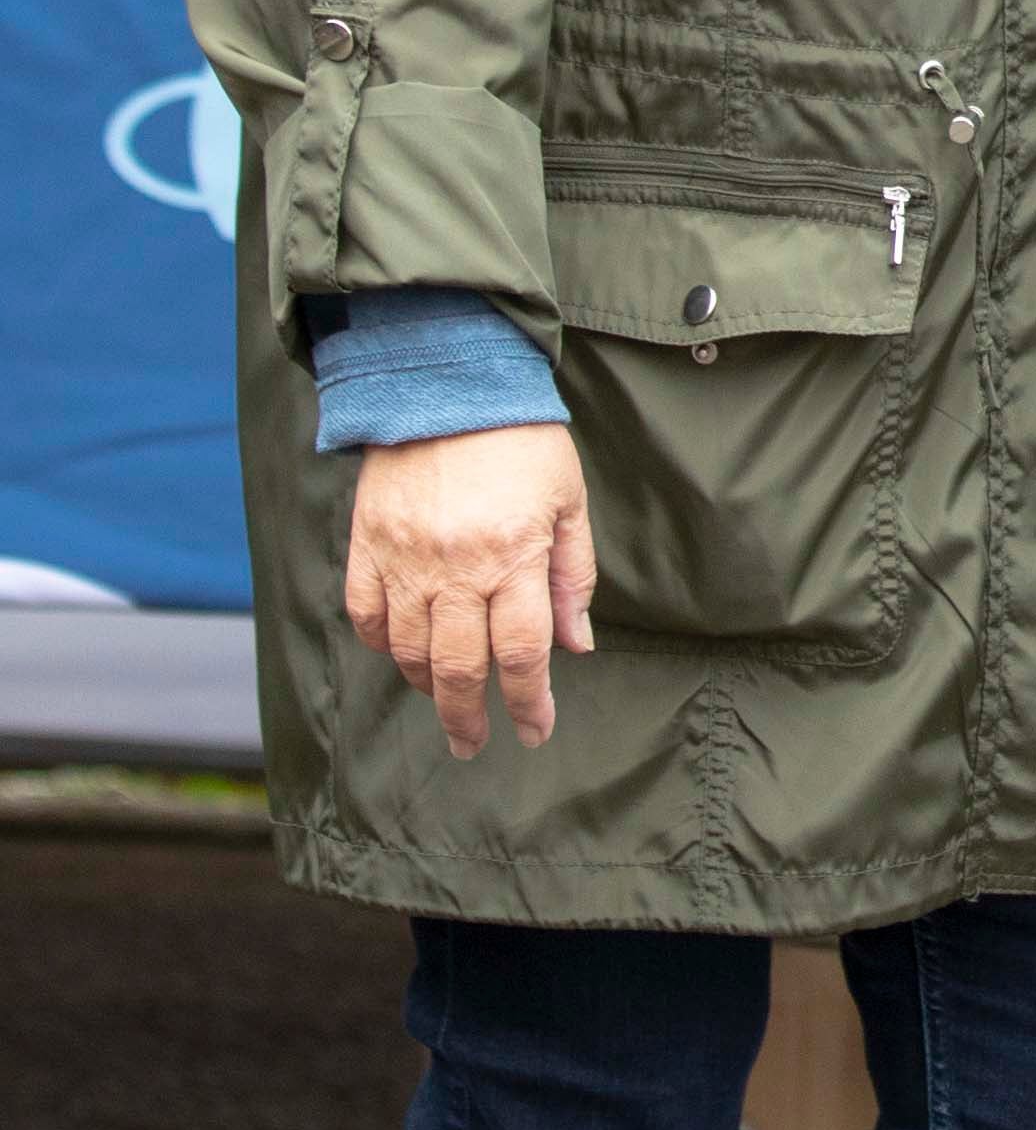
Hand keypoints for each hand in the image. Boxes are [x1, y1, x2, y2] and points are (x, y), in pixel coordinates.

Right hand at [341, 423, 595, 761]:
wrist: (448, 385)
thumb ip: (572, 576)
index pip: (522, 653)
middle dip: (469, 717)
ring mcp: (403, 560)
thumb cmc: (523, 441)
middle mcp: (455, 569)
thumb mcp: (568, 501)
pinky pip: (366, 616)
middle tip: (474, 744)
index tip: (533, 731)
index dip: (528, 702)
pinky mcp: (365, 547)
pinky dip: (383, 645)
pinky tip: (403, 655)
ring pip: (409, 651)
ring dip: (428, 686)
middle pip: (459, 668)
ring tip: (446, 701)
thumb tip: (576, 645)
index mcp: (513, 557)